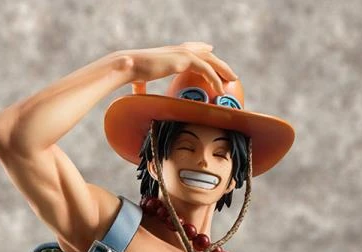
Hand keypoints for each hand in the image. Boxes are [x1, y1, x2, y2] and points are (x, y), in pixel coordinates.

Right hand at [120, 42, 235, 94]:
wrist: (129, 65)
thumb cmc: (131, 72)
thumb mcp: (139, 78)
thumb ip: (141, 85)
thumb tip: (137, 94)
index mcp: (170, 52)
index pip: (191, 48)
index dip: (201, 49)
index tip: (210, 50)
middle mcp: (178, 50)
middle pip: (205, 53)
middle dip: (219, 63)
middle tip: (229, 73)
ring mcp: (182, 53)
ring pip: (210, 59)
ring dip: (222, 69)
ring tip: (232, 79)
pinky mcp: (184, 59)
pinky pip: (206, 69)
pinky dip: (215, 78)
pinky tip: (220, 89)